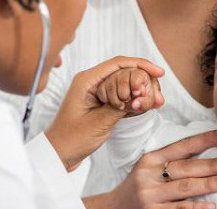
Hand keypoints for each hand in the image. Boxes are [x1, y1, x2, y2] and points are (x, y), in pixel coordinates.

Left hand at [45, 56, 163, 171]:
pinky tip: (145, 106)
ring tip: (154, 104)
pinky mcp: (101, 103)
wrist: (58, 154)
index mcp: (87, 80)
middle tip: (156, 97)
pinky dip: (134, 100)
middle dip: (143, 82)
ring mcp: (97, 92)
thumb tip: (140, 96)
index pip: (118, 63)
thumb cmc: (70, 139)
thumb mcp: (98, 122)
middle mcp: (92, 82)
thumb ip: (120, 107)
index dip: (141, 65)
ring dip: (141, 93)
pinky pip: (122, 95)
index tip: (158, 72)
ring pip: (126, 84)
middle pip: (125, 72)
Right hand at [84, 130, 216, 208]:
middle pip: (185, 169)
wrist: (113, 208)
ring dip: (208, 185)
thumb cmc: (138, 185)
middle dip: (211, 165)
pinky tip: (212, 206)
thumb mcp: (148, 167)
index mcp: (150, 159)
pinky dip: (197, 208)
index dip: (203, 140)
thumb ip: (170, 160)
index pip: (181, 147)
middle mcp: (149, 176)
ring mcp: (151, 196)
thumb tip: (204, 152)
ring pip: (184, 189)